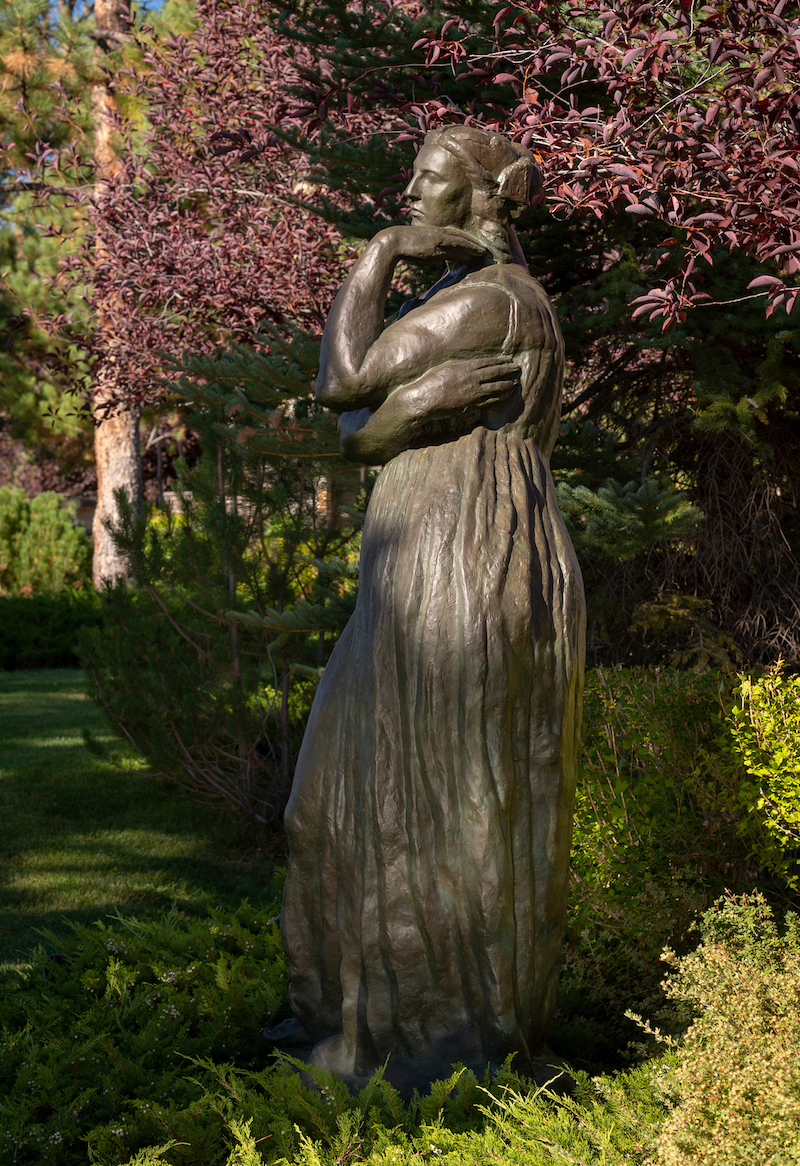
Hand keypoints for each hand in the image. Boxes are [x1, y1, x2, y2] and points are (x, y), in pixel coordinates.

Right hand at [372, 224, 489, 264]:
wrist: (392, 241)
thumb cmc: (400, 246)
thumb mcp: (416, 247)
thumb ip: (427, 250)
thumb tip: (430, 256)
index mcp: (434, 234)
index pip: (453, 236)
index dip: (465, 241)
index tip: (475, 246)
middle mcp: (439, 234)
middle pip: (460, 237)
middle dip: (473, 243)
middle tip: (485, 249)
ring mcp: (439, 238)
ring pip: (461, 241)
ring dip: (474, 246)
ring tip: (485, 251)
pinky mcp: (438, 244)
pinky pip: (457, 246)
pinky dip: (468, 249)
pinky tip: (477, 253)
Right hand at [401, 357, 520, 420]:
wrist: (427, 399)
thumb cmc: (431, 381)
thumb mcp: (446, 367)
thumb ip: (460, 366)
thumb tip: (467, 365)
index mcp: (467, 367)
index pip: (489, 362)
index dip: (501, 361)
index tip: (509, 360)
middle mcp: (474, 378)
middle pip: (496, 373)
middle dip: (509, 371)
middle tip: (518, 369)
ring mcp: (475, 392)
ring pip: (497, 388)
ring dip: (508, 384)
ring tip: (516, 383)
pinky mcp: (473, 405)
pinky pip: (491, 400)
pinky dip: (501, 397)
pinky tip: (507, 395)